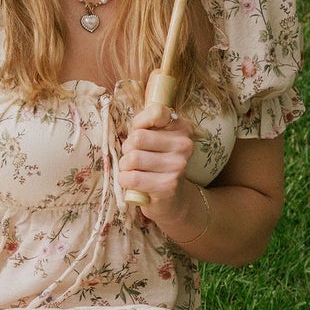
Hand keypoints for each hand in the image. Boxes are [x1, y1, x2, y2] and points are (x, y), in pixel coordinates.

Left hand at [118, 102, 196, 222]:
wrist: (171, 198)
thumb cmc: (155, 162)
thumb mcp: (153, 137)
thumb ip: (144, 123)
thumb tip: (136, 127)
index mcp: (182, 128)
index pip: (156, 112)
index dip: (139, 124)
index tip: (142, 136)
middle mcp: (184, 145)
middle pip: (138, 137)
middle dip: (128, 149)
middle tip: (135, 158)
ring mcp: (178, 166)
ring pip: (132, 158)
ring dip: (125, 166)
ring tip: (134, 170)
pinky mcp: (168, 186)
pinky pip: (132, 178)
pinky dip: (124, 180)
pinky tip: (132, 182)